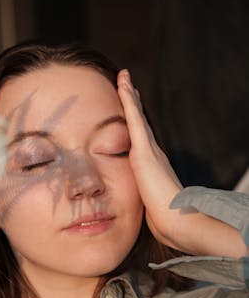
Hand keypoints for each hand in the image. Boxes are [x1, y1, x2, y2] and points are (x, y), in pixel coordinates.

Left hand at [117, 69, 184, 249]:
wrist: (174, 220)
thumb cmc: (163, 219)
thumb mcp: (149, 206)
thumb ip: (146, 201)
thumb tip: (144, 210)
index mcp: (152, 166)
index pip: (140, 139)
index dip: (136, 123)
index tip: (131, 110)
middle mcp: (152, 154)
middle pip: (140, 122)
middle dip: (133, 104)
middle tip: (127, 84)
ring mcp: (149, 150)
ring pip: (137, 116)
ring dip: (129, 96)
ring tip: (123, 77)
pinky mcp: (144, 150)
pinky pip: (133, 119)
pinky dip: (128, 101)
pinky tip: (123, 86)